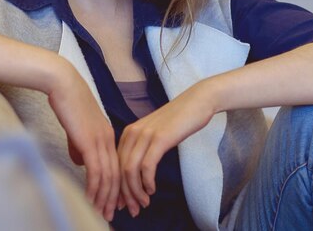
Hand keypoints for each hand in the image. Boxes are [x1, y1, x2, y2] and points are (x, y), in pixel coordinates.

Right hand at [47, 58, 119, 221]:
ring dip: (105, 198)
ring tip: (101, 214)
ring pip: (109, 177)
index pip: (116, 165)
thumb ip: (80, 145)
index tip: (113, 202)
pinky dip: (95, 189)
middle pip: (116, 175)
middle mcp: (109, 139)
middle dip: (114, 198)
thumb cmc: (66, 101)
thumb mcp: (76, 126)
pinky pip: (96, 172)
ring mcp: (101, 140)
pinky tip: (91, 200)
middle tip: (111, 215)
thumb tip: (80, 162)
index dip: (116, 186)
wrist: (63, 83)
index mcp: (108, 134)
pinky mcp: (90, 142)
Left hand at [117, 82, 215, 216]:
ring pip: (130, 170)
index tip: (122, 203)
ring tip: (143, 204)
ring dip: (135, 192)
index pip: (115, 164)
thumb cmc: (178, 120)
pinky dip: (147, 182)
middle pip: (119, 169)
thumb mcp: (154, 134)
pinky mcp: (159, 138)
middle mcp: (132, 132)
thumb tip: (136, 175)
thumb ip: (143, 149)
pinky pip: (146, 166)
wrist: (196, 102)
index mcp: (128, 132)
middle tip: (133, 210)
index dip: (117, 187)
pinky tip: (152, 190)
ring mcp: (145, 134)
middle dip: (124, 194)